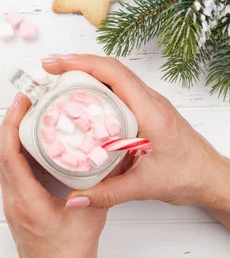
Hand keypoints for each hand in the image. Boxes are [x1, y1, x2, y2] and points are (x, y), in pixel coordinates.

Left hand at [0, 92, 107, 257]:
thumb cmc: (68, 255)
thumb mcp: (91, 216)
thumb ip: (103, 186)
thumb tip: (114, 156)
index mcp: (27, 200)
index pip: (8, 154)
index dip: (11, 123)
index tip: (21, 102)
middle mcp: (14, 198)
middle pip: (0, 151)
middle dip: (10, 121)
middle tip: (25, 99)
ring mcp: (12, 201)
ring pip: (2, 159)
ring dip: (10, 133)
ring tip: (26, 112)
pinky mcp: (17, 202)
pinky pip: (9, 167)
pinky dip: (15, 147)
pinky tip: (30, 139)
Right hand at [42, 54, 229, 223]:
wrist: (211, 177)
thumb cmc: (188, 175)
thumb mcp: (144, 187)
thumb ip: (107, 193)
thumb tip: (75, 198)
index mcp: (150, 111)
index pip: (114, 75)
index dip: (83, 64)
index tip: (58, 64)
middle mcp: (149, 100)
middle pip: (111, 68)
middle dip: (78, 62)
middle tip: (50, 68)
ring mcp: (149, 102)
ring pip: (115, 75)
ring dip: (88, 70)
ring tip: (60, 77)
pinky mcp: (146, 108)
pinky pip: (119, 87)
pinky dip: (98, 83)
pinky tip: (83, 95)